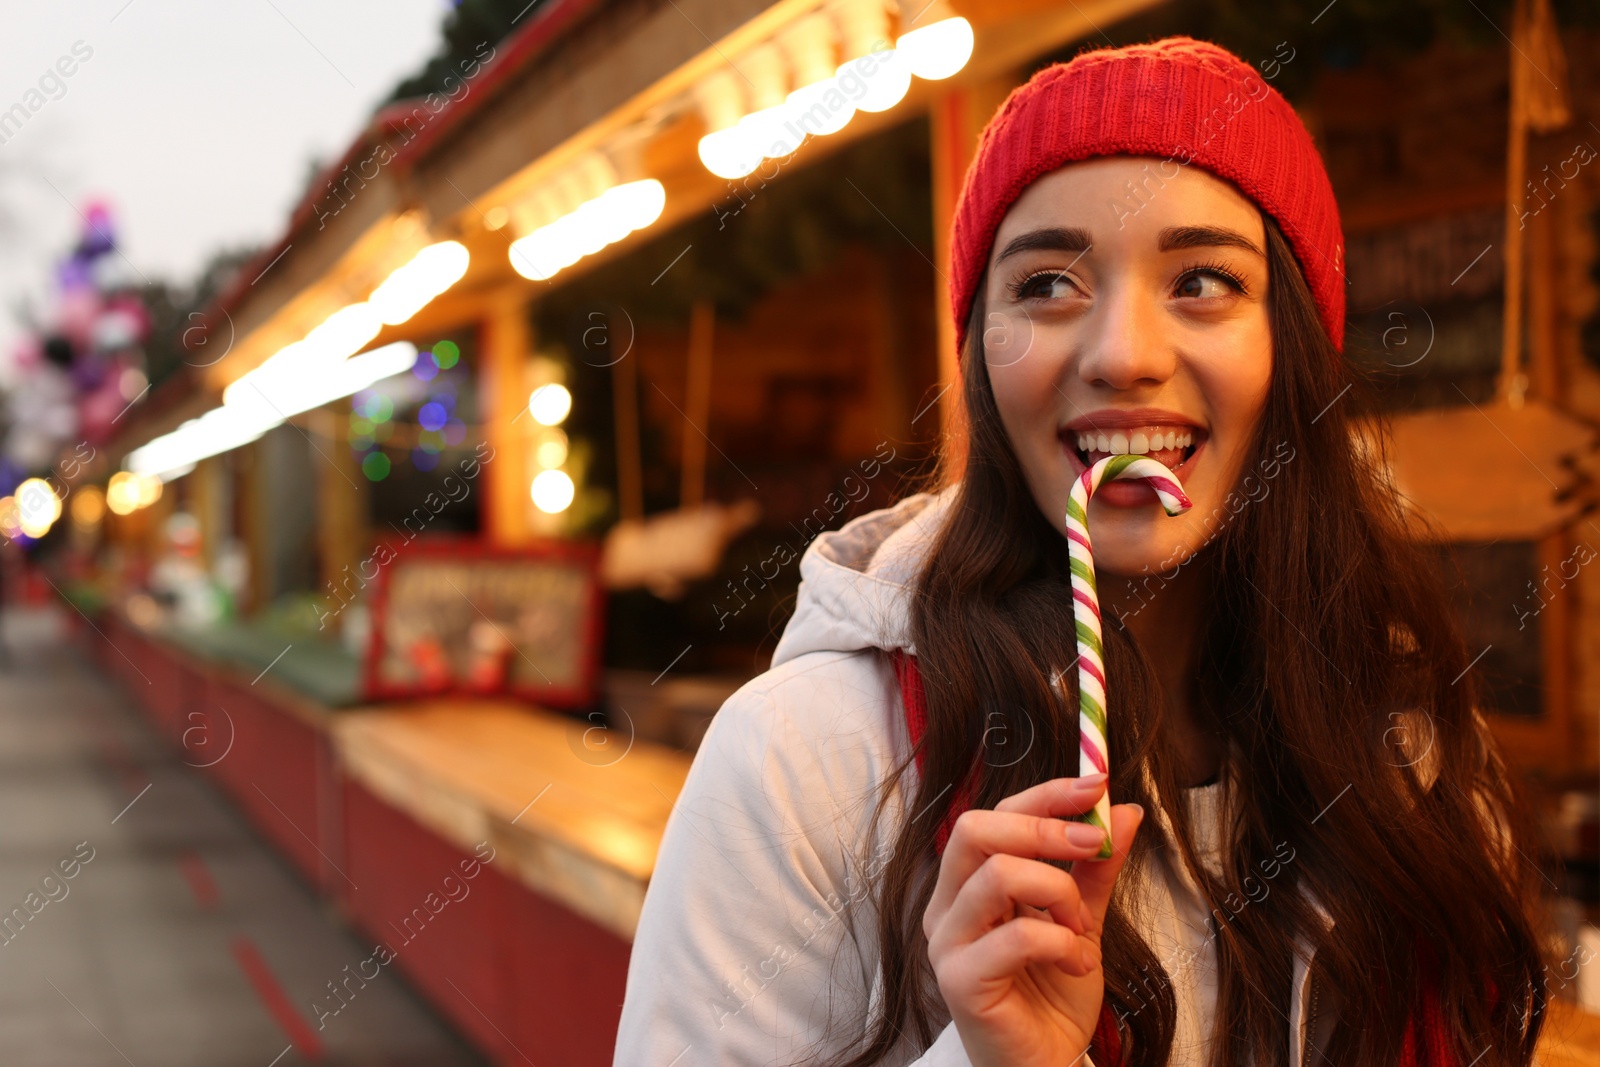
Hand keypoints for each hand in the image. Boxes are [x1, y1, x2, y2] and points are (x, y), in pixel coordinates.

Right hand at [922, 773, 1143, 1066]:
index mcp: (968, 884)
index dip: (1045, 795)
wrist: (1047, 1065)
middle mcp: (947, 907)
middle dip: (1045, 828)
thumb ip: (1096, 869)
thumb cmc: (1053, 995)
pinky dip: (1059, 942)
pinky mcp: (960, 981)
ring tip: (1081, 929)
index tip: (1094, 785)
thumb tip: (1122, 811)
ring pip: (995, 875)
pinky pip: (1014, 936)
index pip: (995, 815)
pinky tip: (1076, 963)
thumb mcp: (1083, 920)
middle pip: (976, 830)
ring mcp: (948, 944)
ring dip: (1058, 891)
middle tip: (1095, 843)